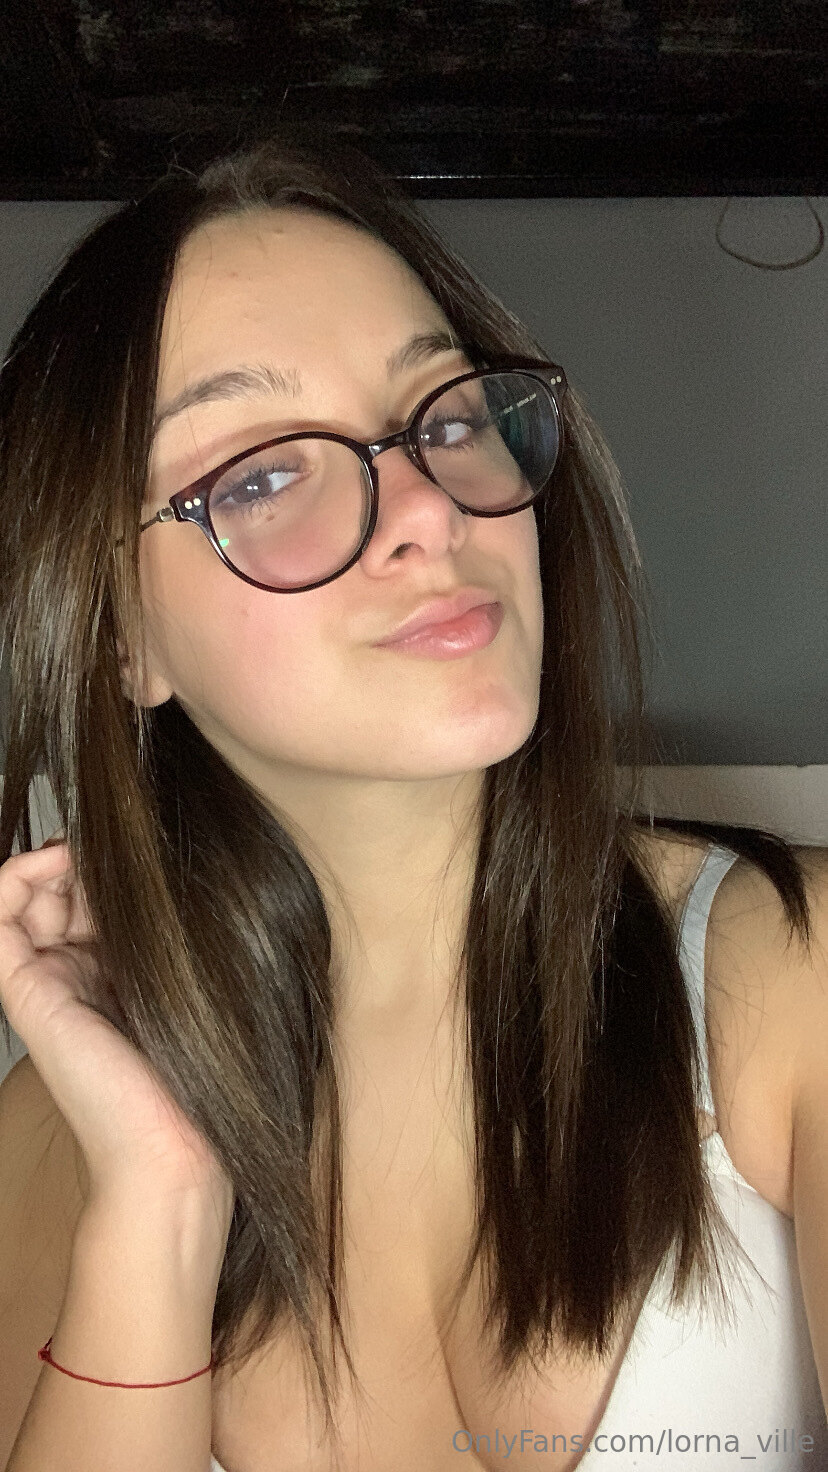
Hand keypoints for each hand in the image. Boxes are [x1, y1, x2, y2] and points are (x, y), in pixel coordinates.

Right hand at [0, 832, 233, 1216]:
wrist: (176, 1141)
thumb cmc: (203, 1064)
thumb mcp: (192, 972)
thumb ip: (163, 921)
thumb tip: (150, 857)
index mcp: (114, 968)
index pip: (94, 891)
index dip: (109, 858)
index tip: (137, 839)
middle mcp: (75, 970)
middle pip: (60, 886)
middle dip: (84, 853)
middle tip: (111, 844)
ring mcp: (46, 977)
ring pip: (27, 893)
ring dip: (53, 856)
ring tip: (86, 850)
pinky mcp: (25, 987)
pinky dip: (16, 874)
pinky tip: (54, 860)